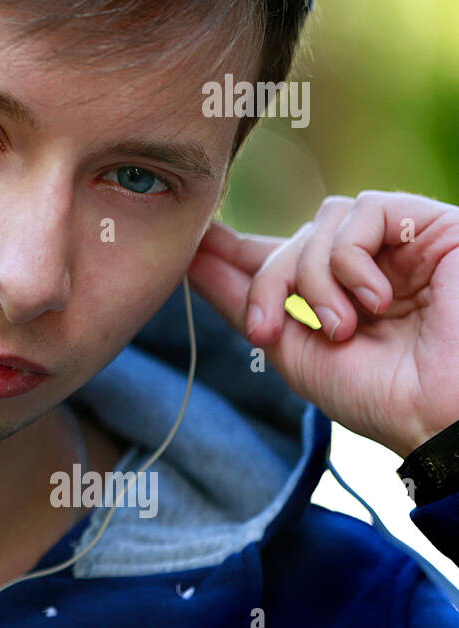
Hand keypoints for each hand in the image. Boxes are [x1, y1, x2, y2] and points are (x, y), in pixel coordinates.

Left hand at [187, 190, 458, 458]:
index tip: (195, 246)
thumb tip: (193, 259)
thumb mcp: (294, 350)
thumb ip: (247, 303)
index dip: (239, 249)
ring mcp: (406, 244)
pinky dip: (351, 258)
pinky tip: (373, 300)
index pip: (286, 254)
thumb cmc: (381, 397)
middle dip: (268, 281)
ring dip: (313, 276)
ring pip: (323, 221)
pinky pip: (366, 210)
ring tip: (341, 328)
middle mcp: (377, 263)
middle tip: (268, 330)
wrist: (442, 418)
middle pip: (295, 238)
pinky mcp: (435, 226)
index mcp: (346, 293)